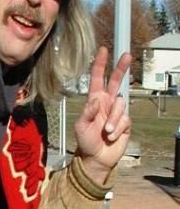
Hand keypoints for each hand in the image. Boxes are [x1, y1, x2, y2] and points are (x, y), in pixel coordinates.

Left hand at [74, 47, 131, 182]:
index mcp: (94, 100)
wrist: (96, 157)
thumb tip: (97, 100)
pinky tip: (112, 136)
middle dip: (121, 68)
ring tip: (106, 132)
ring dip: (113, 119)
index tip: (104, 50)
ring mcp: (116, 112)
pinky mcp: (126, 122)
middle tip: (127, 55)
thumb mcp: (81, 126)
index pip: (98, 79)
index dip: (100, 65)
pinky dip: (118, 128)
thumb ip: (87, 112)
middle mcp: (107, 103)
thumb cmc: (85, 141)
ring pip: (120, 105)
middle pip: (116, 81)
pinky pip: (125, 119)